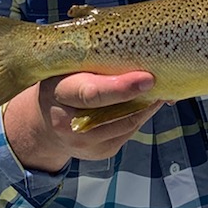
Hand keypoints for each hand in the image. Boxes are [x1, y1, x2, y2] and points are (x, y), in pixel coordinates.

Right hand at [2, 69, 160, 170]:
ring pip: (129, 123)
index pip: (92, 93)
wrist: (45, 123)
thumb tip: (141, 54)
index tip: (148, 78)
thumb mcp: (67, 66)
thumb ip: (95, 60)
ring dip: (147, 105)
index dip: (122, 87)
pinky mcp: (101, 152)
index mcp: (59, 93)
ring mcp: (86, 144)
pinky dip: (140, 115)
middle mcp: (69, 124)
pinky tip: (142, 101)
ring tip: (156, 86)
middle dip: (144, 98)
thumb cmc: (62, 83)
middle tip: (162, 80)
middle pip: (117, 113)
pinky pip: (130, 131)